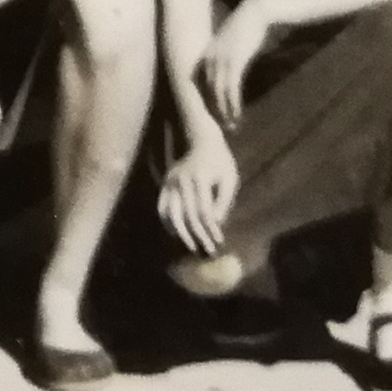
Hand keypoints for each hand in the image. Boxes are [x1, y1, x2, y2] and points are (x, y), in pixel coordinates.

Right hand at [155, 128, 236, 256]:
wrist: (201, 141)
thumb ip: (223, 201)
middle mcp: (181, 181)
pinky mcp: (164, 184)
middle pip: (188, 216)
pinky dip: (167, 223)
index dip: (211, 229)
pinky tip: (176, 234)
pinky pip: (162, 208)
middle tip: (208, 250)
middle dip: (199, 236)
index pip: (204, 212)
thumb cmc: (220, 162)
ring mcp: (170, 183)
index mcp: (199, 179)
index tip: (219, 241)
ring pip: (171, 215)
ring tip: (192, 247)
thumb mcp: (229, 179)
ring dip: (181, 234)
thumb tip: (216, 224)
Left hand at [199, 0, 276, 127]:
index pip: (202, 85)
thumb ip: (228, 60)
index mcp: (206, 55)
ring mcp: (221, 60)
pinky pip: (231, 89)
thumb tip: (230, 75)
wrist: (257, 12)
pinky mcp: (234, 62)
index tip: (215, 117)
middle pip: (208, 92)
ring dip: (225, 112)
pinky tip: (238, 115)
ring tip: (232, 126)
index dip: (208, 102)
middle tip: (224, 127)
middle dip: (215, 111)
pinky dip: (233, 104)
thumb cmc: (248, 28)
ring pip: (218, 93)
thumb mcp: (232, 46)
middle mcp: (209, 58)